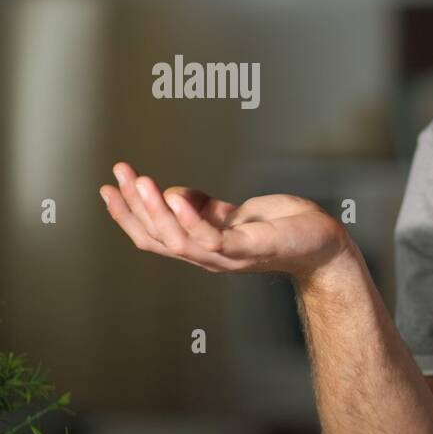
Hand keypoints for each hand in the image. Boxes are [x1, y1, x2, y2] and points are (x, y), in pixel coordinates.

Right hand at [99, 160, 349, 281]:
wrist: (324, 244)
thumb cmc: (283, 228)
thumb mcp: (234, 214)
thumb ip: (204, 207)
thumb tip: (174, 194)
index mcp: (202, 247)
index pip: (153, 236)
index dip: (127, 215)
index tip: (106, 188)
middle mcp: (209, 257)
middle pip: (158, 239)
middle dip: (133, 207)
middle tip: (120, 175)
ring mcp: (229, 256)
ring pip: (178, 240)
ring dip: (155, 210)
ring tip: (141, 182)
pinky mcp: (251, 248)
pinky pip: (212, 239)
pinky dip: (191, 220)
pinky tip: (178, 197)